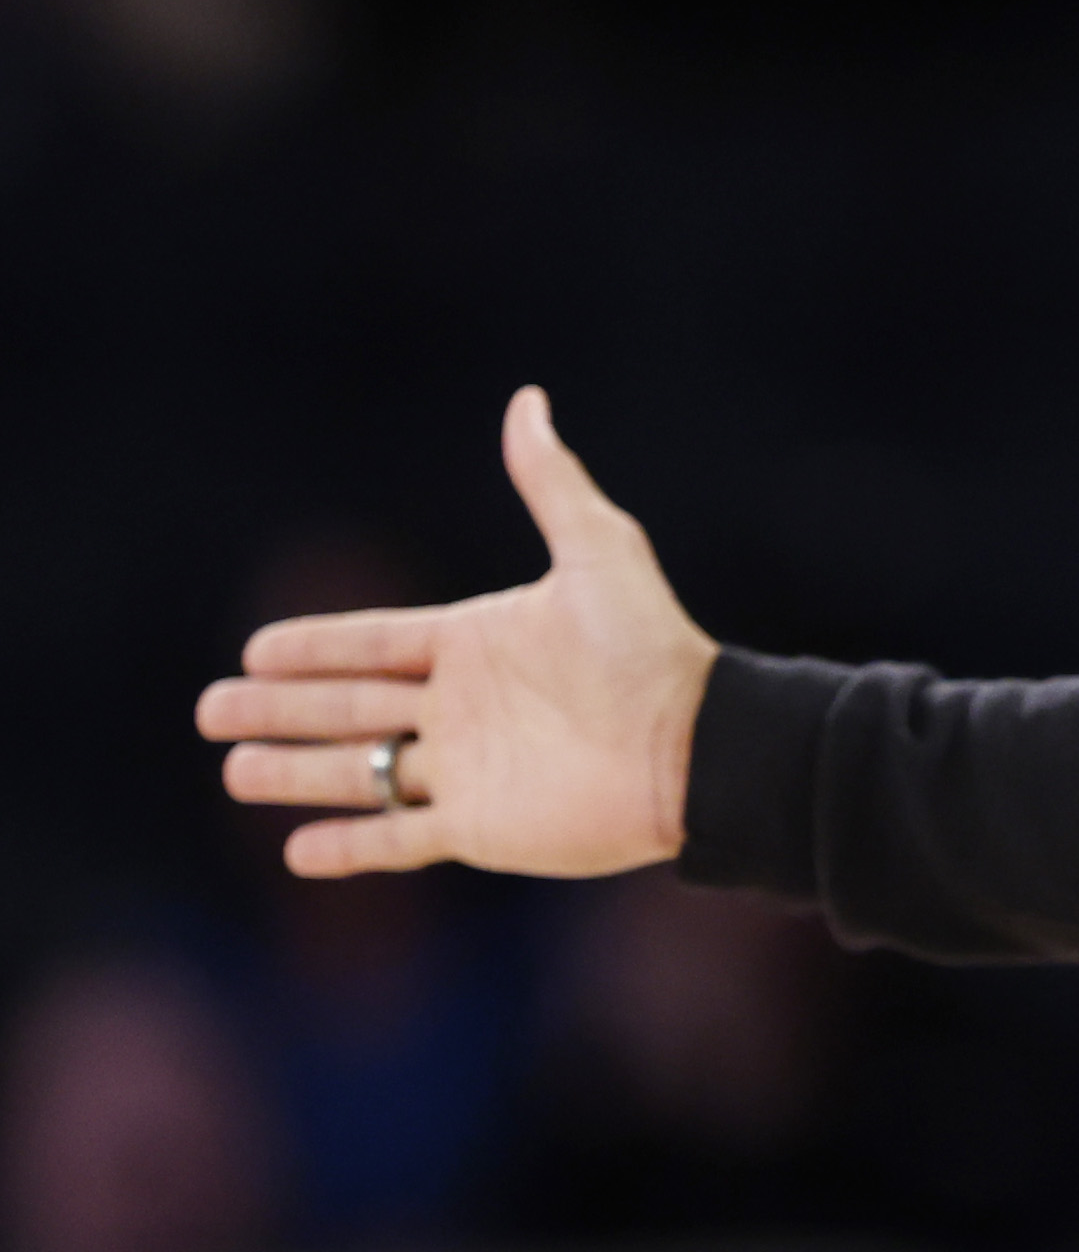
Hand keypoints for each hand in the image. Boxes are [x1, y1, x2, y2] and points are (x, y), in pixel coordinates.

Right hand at [195, 387, 716, 877]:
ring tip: (233, 772)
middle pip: (350, 707)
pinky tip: (297, 852)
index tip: (255, 648)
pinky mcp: (481, 830)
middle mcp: (464, 708)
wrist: (694, 746)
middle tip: (210, 710)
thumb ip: (551, 482)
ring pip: (361, 774)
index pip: (375, 644)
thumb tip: (527, 399)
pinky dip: (350, 848)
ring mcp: (469, 771)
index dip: (316, 647)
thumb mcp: (598, 552)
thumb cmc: (650, 648)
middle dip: (280, 709)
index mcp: (479, 644)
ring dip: (296, 774)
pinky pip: (400, 841)